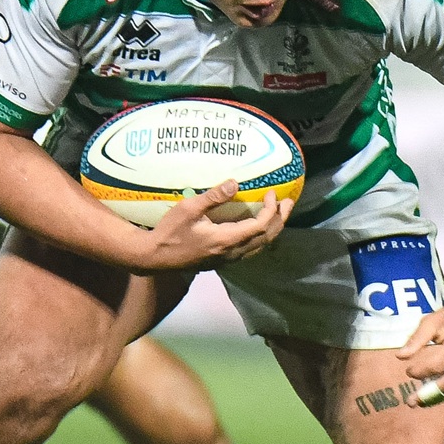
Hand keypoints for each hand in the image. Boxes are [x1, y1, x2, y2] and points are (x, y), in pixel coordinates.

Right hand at [135, 181, 288, 271]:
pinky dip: (261, 237)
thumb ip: (213, 197)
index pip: (260, 226)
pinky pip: (251, 249)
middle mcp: (232, 253)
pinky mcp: (223, 260)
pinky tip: (259, 226)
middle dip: (280, 219)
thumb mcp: (188, 209)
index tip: (272, 193)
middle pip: (266, 238)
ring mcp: (228, 259)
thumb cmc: (170, 231)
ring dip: (273, 229)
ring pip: (260, 246)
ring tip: (279, 213)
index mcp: (226, 240)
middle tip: (288, 202)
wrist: (155, 257)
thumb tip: (235, 183)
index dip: (271, 210)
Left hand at [397, 293, 443, 398]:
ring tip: (423, 401)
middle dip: (430, 395)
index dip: (420, 372)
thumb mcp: (434, 320)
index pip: (437, 365)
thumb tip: (400, 357)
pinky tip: (441, 388)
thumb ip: (417, 338)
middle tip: (411, 402)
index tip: (408, 371)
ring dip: (441, 396)